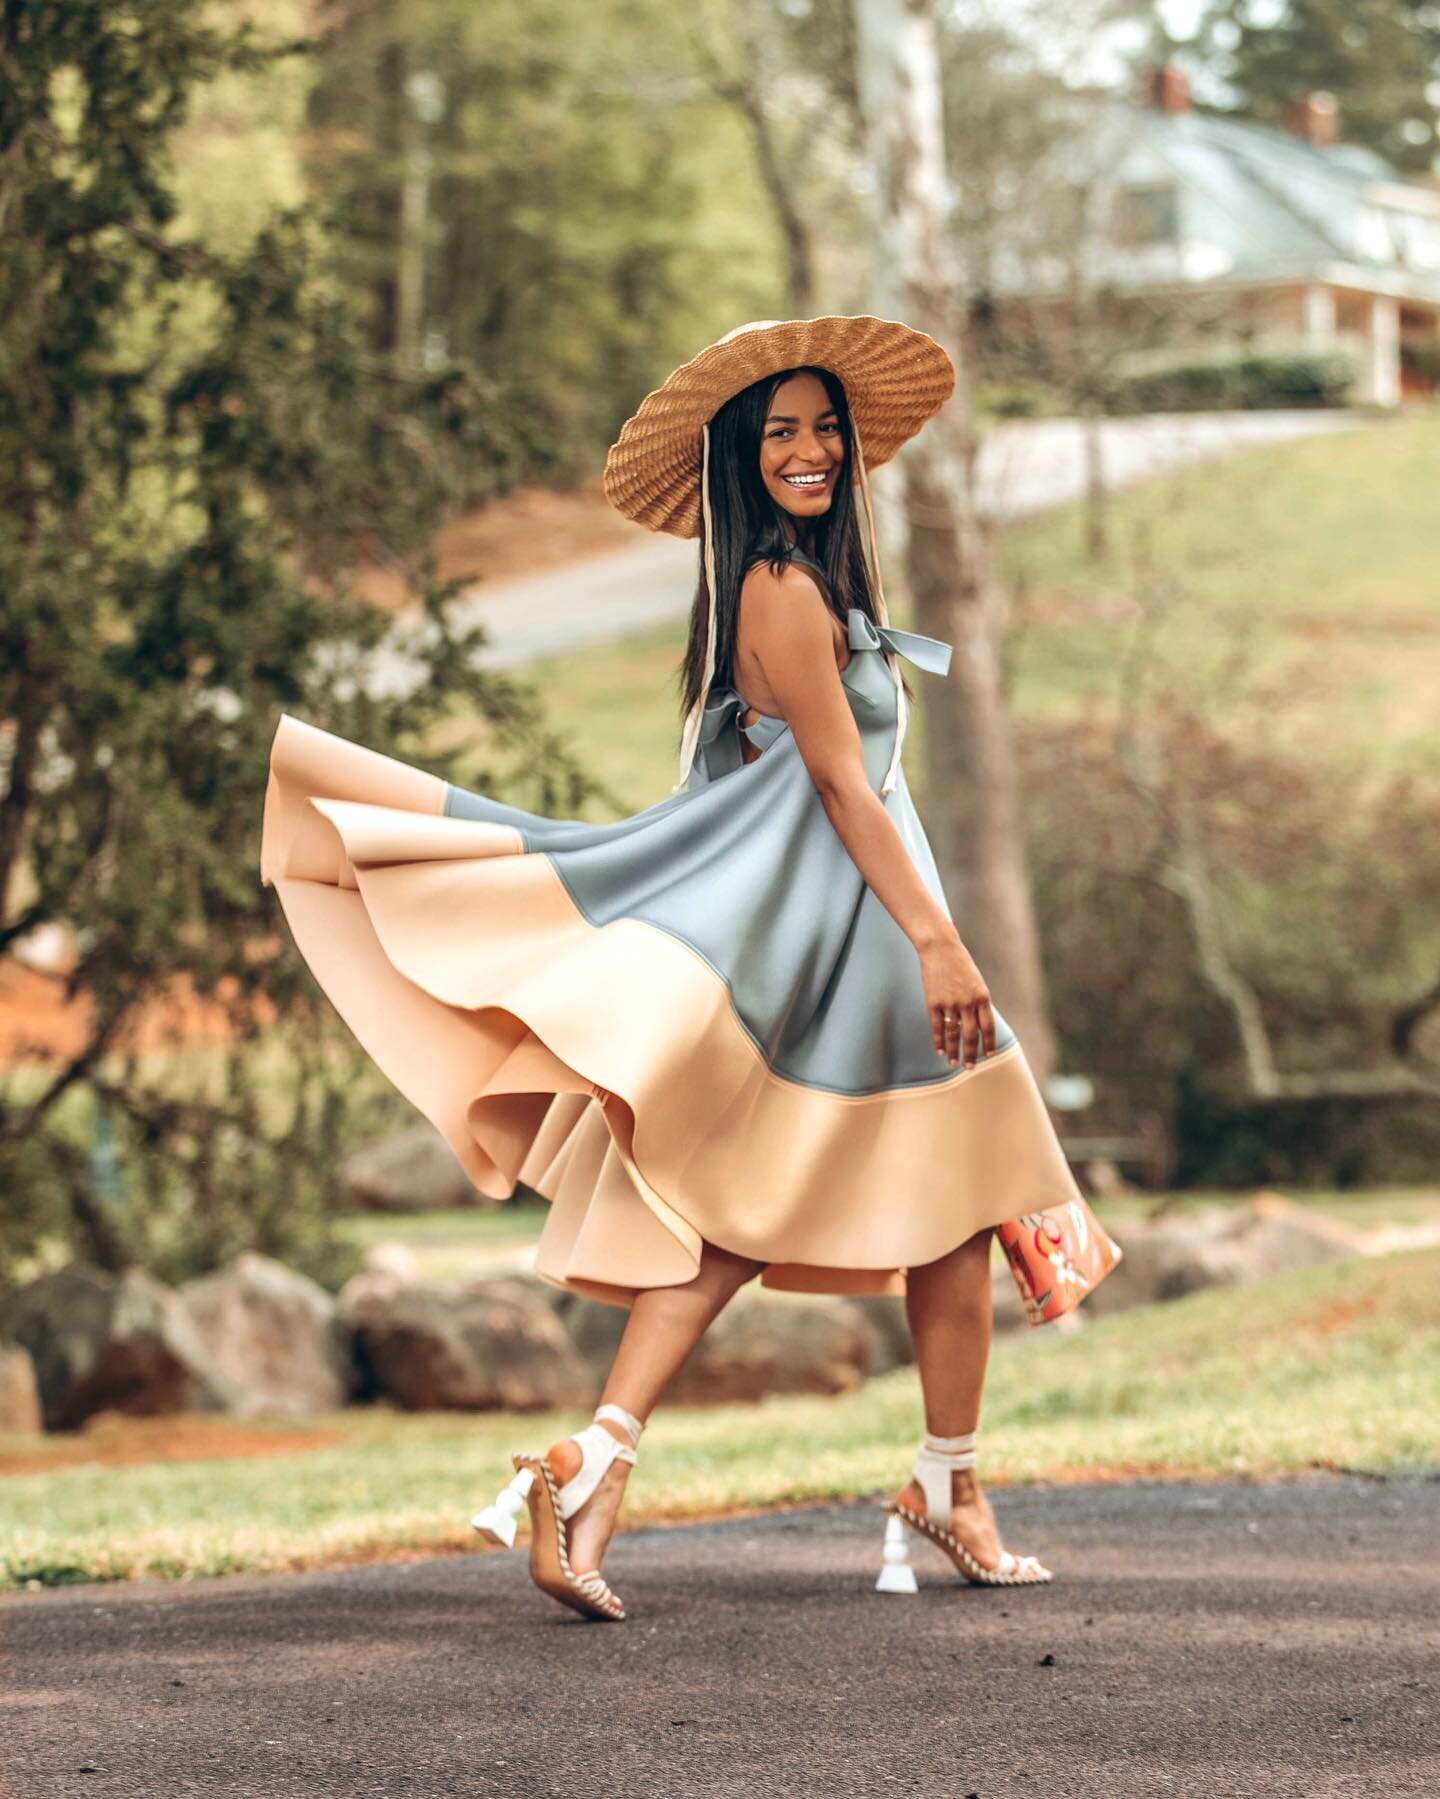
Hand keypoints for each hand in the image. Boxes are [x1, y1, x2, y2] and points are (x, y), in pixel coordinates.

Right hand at [919, 932, 996, 1069]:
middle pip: (971, 1036)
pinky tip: (940, 1051)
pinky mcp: (933, 1003)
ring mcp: (950, 1003)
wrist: (940, 949)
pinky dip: (939, 1041)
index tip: (989, 1056)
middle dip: (971, 1054)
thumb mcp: (976, 982)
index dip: (989, 1043)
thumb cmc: (960, 964)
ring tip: (954, 1063)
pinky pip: (937, 1027)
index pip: (988, 1027)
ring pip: (953, 1035)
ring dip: (954, 1051)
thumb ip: (978, 1003)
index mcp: (982, 997)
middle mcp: (967, 1003)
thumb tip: (978, 1025)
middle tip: (969, 1068)